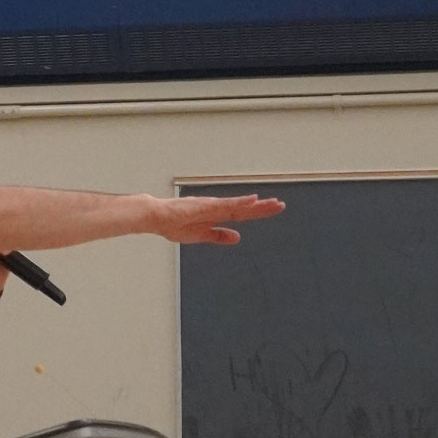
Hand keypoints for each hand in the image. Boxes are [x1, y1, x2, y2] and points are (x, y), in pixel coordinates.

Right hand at [155, 193, 284, 244]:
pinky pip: (226, 205)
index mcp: (216, 214)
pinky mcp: (205, 206)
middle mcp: (217, 207)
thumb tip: (237, 237)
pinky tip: (253, 200)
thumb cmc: (173, 224)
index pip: (242, 213)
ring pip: (240, 205)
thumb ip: (219, 236)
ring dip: (257, 205)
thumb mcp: (201, 235)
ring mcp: (212, 206)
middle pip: (245, 208)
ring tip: (273, 203)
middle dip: (263, 208)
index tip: (272, 209)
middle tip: (281, 205)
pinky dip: (240, 202)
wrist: (157, 217)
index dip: (258, 212)